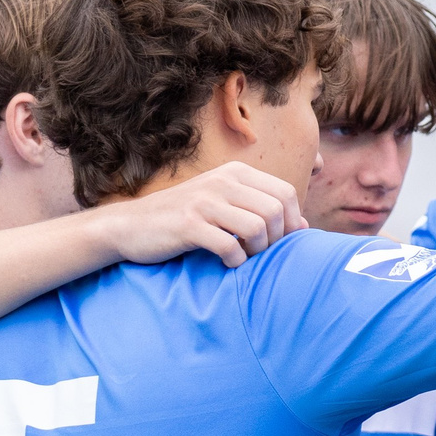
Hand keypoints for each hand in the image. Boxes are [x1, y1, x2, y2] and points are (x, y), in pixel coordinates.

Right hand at [89, 165, 304, 269]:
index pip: (285, 193)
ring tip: (244, 257)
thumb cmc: (184, 218)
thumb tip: (305, 225)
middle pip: (276, 211)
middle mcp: (222, 182)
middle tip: (261, 253)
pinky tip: (227, 262)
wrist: (130, 225)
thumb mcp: (223, 202)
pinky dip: (235, 262)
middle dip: (277, 239)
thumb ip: (260, 208)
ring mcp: (204, 202)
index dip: (292, 222)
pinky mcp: (189, 225)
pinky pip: (230, 247)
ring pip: (258, 228)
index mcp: (235, 173)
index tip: (282, 242)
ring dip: (258, 251)